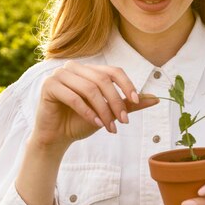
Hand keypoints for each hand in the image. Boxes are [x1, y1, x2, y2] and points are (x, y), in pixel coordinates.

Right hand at [31, 60, 158, 149]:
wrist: (56, 137)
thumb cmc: (81, 122)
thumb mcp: (108, 112)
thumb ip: (127, 104)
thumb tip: (155, 99)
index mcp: (88, 69)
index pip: (113, 71)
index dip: (127, 84)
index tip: (137, 101)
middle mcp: (74, 67)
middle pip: (102, 80)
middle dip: (116, 102)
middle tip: (124, 121)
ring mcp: (60, 74)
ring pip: (89, 89)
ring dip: (103, 110)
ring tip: (111, 128)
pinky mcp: (49, 86)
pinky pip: (73, 98)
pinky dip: (88, 112)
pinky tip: (96, 124)